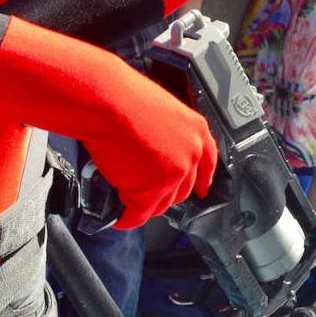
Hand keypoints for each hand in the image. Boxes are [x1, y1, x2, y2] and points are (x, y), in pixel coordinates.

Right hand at [0, 17, 216, 230]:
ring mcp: (174, 173)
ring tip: (128, 204)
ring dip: (144, 207)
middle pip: (183, 189)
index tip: (202, 190)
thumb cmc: (121, 96)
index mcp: (196, 130)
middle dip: (165, 195)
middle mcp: (191, 153)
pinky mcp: (152, 190)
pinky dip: (128, 219)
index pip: (209, 162)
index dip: (204, 180)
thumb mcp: (156, 111)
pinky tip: (120, 220)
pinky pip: (139, 213)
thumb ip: (164, 135)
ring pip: (161, 204)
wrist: (106, 100)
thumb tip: (153, 154)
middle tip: (148, 197)